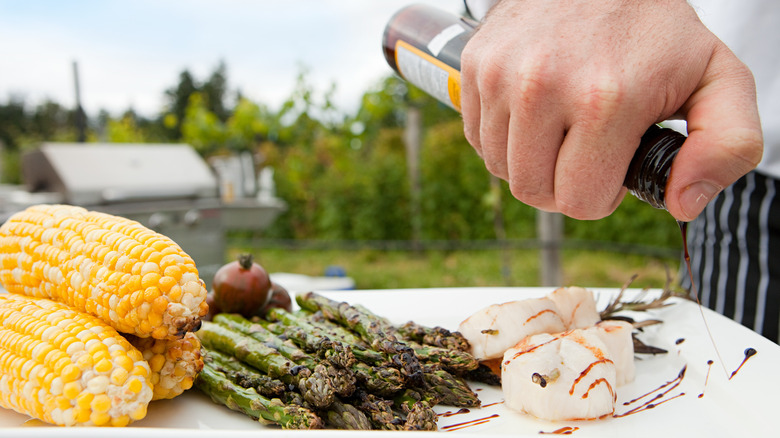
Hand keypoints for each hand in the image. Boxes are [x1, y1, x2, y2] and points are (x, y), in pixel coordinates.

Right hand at [460, 0, 762, 220]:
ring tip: (561, 130)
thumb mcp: (718, 78)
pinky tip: (533, 115)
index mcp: (605, 100)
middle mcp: (542, 87)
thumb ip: (726, 146)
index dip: (601, 194)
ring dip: (530, 162)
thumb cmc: (655, 30)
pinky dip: (503, 138)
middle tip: (587, 153)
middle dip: (563, 185)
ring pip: (499, 168)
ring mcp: (501, 74)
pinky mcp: (475, 65)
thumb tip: (682, 203)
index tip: (614, 165)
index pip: (579, 201)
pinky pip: (477, 137)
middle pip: (533, 191)